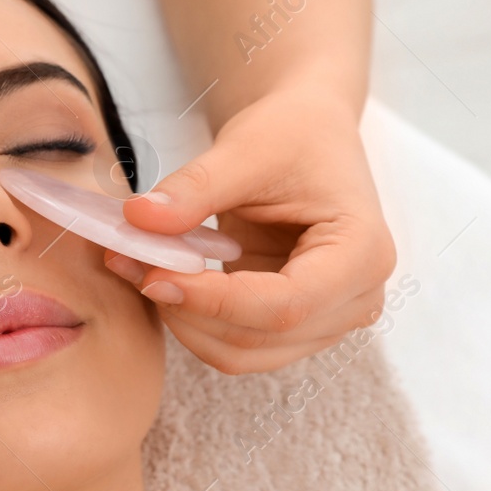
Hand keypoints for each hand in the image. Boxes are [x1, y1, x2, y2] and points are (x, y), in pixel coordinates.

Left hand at [106, 88, 395, 372]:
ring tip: (138, 268)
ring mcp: (325, 321)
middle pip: (260, 338)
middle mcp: (356, 299)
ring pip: (242, 354)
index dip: (213, 300)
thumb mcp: (246, 148)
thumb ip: (194, 188)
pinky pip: (233, 345)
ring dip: (182, 321)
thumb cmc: (292, 136)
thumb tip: (137, 220)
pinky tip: (163, 280)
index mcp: (363, 253)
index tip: (153, 276)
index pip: (284, 305)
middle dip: (187, 310)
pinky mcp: (292, 327)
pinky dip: (191, 320)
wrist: (306, 137)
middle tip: (128, 264)